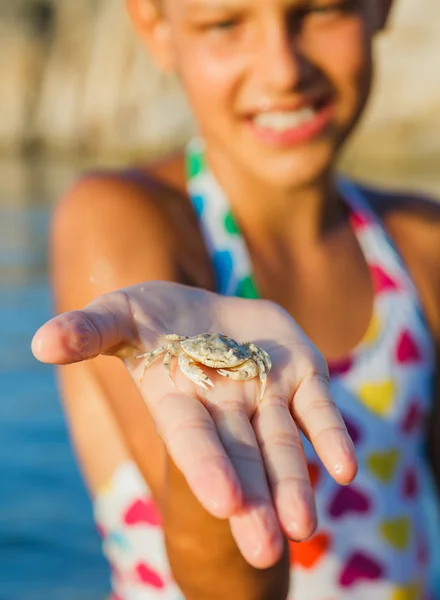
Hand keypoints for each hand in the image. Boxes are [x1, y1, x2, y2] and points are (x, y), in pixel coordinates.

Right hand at [32, 281, 356, 568]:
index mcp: (180, 400)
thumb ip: (88, 331)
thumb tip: (43, 343)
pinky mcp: (300, 374)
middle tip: (267, 547)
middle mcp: (224, 406)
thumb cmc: (153, 317)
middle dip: (253, 499)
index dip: (206, 466)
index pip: (193, 439)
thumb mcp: (119, 314)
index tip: (224, 502)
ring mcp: (266, 393)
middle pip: (241, 456)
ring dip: (294, 484)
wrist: (204, 308)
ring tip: (304, 528)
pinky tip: (345, 469)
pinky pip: (318, 410)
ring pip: (282, 445)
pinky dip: (330, 437)